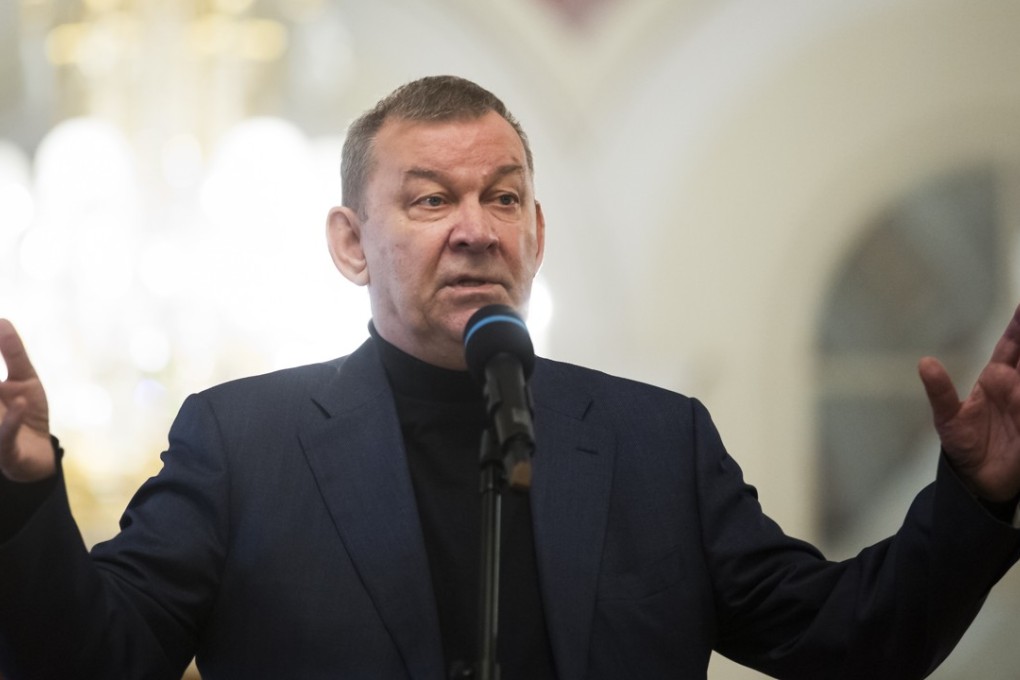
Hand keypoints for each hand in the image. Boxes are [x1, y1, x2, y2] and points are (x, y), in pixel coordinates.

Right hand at [0, 319, 55, 481]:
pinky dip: (11, 420)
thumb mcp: (24, 378)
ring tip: (4, 385)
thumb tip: (2, 320)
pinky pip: (4, 435)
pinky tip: (21, 403)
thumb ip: (12, 353)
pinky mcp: (4, 449)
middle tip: (1, 380)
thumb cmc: (25, 413)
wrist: (38, 455)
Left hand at [919, 303, 1019, 502]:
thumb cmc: (963, 442)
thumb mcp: (947, 416)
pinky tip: (1019, 395)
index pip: (1013, 345)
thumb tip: (925, 363)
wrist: (977, 478)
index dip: (1019, 325)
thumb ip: (940, 391)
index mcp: (997, 379)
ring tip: (1014, 360)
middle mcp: (1018, 387)